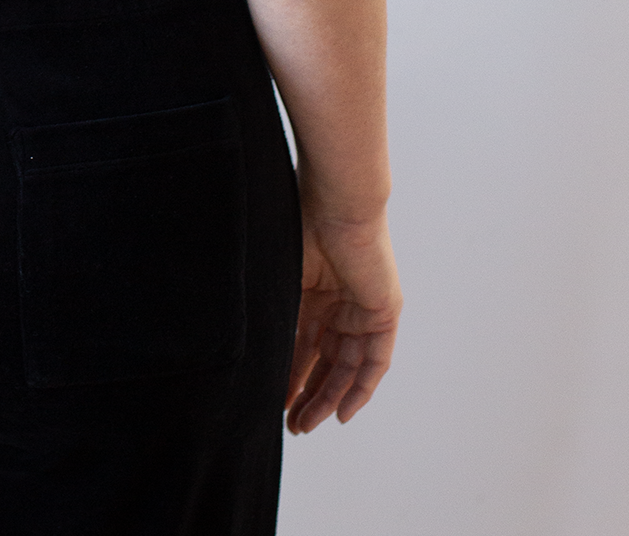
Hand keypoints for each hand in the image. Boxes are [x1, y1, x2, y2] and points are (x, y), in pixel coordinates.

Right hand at [285, 209, 400, 433]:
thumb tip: (244, 344)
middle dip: (309, 396)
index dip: (291, 376)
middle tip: (292, 426)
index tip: (274, 404)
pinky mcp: (384, 312)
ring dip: (329, 398)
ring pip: (349, 368)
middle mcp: (342, 306)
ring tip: (307, 424)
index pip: (305, 345)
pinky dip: (361, 388)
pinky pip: (375, 361)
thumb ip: (274, 311)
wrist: (337, 202)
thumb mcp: (283, 277)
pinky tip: (343, 412)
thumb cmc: (303, 225)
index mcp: (316, 294)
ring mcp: (365, 310)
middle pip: (327, 363)